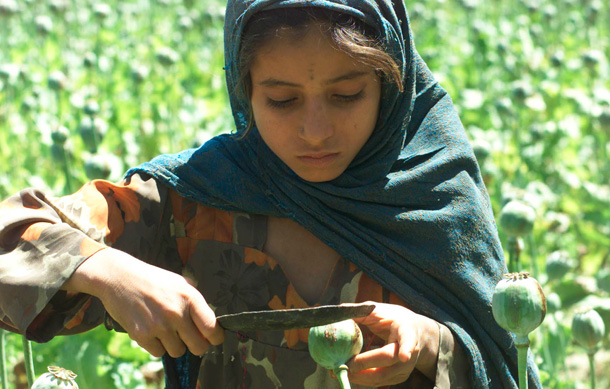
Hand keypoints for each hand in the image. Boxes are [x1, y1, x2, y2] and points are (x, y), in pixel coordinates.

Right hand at [64, 248, 224, 357]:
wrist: (118, 276)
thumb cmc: (153, 279)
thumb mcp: (180, 283)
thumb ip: (195, 303)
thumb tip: (210, 324)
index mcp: (190, 297)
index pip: (212, 328)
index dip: (216, 337)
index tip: (214, 338)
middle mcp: (176, 312)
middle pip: (199, 347)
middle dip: (198, 345)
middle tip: (191, 338)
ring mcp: (159, 325)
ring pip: (178, 352)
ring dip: (175, 345)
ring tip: (167, 329)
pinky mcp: (142, 335)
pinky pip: (159, 352)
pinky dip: (158, 345)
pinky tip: (152, 330)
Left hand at [346, 302, 438, 386]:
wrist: (415, 333)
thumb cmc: (394, 319)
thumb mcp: (381, 310)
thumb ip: (362, 311)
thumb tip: (339, 311)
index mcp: (407, 330)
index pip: (409, 340)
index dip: (407, 348)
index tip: (404, 356)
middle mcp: (410, 352)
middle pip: (388, 361)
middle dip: (364, 364)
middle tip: (344, 365)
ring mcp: (405, 367)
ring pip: (382, 377)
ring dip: (359, 376)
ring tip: (339, 371)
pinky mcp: (398, 377)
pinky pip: (379, 382)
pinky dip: (362, 379)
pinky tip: (349, 374)